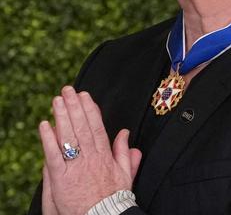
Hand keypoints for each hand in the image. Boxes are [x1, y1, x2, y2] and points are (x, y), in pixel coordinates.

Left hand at [39, 86, 141, 214]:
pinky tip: (45, 125)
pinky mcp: (61, 178)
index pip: (96, 127)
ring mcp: (75, 167)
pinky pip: (53, 155)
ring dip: (62, 116)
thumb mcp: (126, 175)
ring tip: (57, 100)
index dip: (90, 110)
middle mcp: (90, 158)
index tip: (85, 96)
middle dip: (74, 107)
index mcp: (105, 156)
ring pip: (69, 137)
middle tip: (68, 90)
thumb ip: (125, 153)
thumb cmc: (112, 200)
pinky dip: (49, 139)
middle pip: (81, 127)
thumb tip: (126, 133)